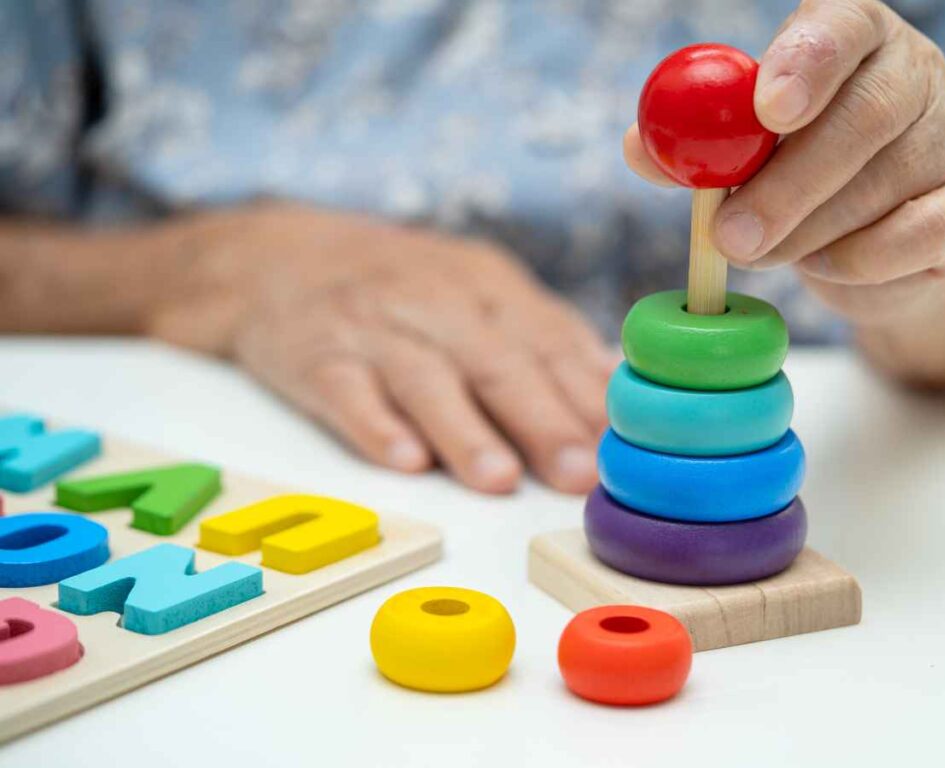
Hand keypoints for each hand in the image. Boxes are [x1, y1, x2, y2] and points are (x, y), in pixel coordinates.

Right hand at [147, 204, 610, 493]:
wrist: (280, 255)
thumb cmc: (401, 288)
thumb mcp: (477, 291)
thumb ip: (541, 337)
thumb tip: (611, 389)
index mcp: (486, 287)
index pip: (548, 342)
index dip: (586, 397)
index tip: (623, 447)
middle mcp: (435, 302)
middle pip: (496, 362)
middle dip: (541, 419)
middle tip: (577, 474)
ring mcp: (373, 328)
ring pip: (424, 378)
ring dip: (464, 429)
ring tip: (498, 478)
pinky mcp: (314, 355)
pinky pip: (345, 390)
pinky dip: (374, 424)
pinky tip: (403, 460)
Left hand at [624, 0, 944, 323]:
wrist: (865, 235)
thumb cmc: (790, 174)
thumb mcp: (739, 152)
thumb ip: (693, 149)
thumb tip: (640, 148)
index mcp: (850, 38)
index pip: (839, 27)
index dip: (802, 64)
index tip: (765, 111)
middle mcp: (911, 75)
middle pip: (864, 116)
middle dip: (786, 186)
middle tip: (729, 236)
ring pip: (880, 186)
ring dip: (803, 234)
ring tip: (758, 252)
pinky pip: (915, 237)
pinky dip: (856, 262)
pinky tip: (820, 264)